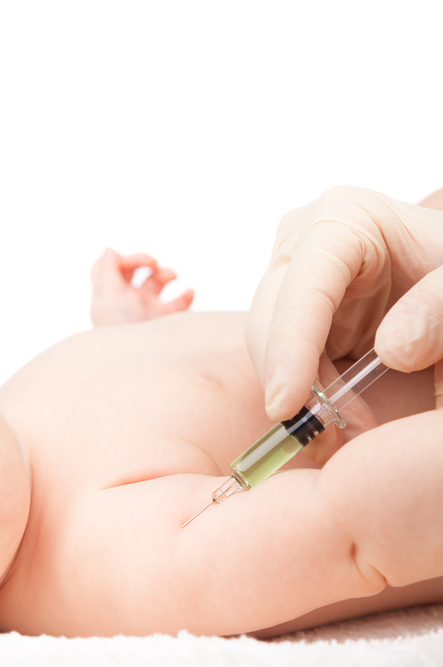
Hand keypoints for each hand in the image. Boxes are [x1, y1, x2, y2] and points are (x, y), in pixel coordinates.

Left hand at [90, 248, 193, 325]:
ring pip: (158, 282)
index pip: (111, 267)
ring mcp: (147, 309)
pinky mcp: (165, 320)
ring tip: (171, 276)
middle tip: (152, 263)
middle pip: (135, 271)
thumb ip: (107, 270)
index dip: (122, 259)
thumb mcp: (108, 296)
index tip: (131, 263)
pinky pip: (179, 303)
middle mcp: (127, 300)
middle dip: (145, 261)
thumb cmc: (118, 327)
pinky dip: (186, 295)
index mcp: (110, 293)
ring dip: (167, 273)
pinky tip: (188, 293)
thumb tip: (108, 249)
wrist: (139, 359)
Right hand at [246, 186, 442, 429]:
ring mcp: (296, 282)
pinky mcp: (299, 317)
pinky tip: (341, 423)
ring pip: (270, 350)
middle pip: (271, 320)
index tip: (286, 404)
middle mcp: (305, 246)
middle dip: (296, 383)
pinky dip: (310, 399)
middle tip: (333, 440)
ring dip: (304, 399)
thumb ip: (442, 308)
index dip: (289, 344)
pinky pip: (287, 364)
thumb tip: (393, 350)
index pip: (302, 284)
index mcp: (345, 218)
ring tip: (346, 438)